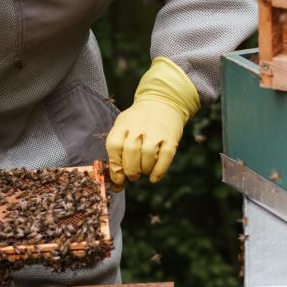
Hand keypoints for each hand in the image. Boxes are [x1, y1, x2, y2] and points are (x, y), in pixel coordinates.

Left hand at [105, 57, 199, 190]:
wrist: (163, 102)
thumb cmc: (138, 122)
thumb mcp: (124, 128)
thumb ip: (118, 154)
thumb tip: (116, 185)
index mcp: (123, 125)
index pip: (114, 146)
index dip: (115, 166)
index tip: (118, 178)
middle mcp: (139, 127)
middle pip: (131, 152)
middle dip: (130, 171)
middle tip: (132, 176)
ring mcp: (156, 132)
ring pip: (148, 156)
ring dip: (144, 170)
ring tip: (143, 172)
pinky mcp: (171, 138)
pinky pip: (165, 158)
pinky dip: (159, 171)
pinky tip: (154, 177)